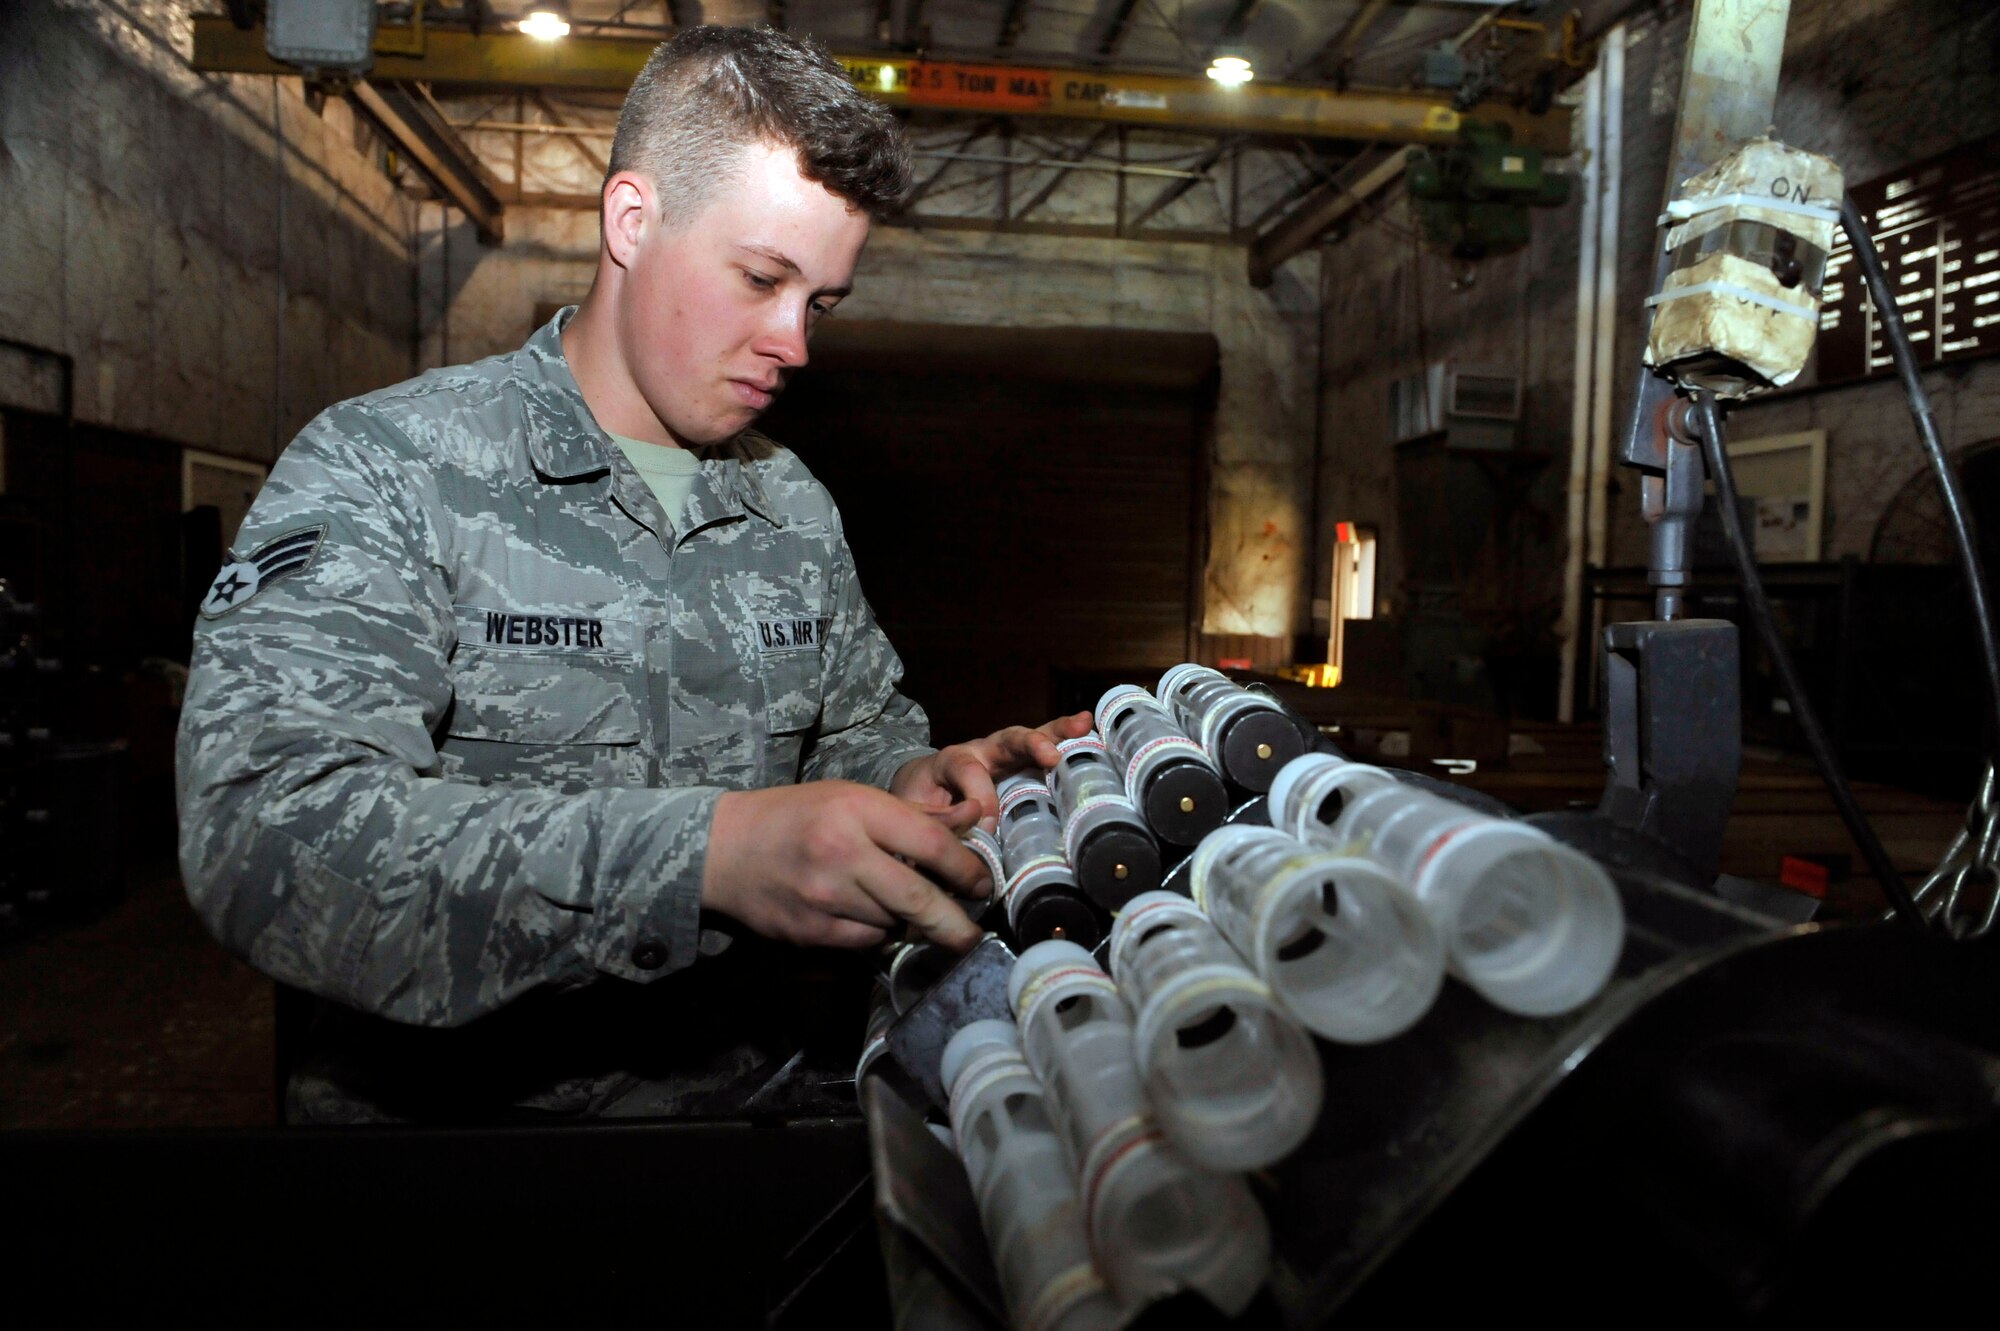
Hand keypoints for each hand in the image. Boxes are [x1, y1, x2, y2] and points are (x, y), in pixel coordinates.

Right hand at [701, 780, 991, 951]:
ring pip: (894, 923)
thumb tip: (974, 822)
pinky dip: (877, 932)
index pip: (932, 844)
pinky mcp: (811, 932)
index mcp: (857, 810)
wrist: (724, 848)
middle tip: (975, 936)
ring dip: (910, 922)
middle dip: (955, 924)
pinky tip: (866, 914)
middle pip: (919, 899)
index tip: (981, 884)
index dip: (966, 869)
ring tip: (907, 907)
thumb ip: (914, 816)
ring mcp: (824, 897)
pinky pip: (866, 941)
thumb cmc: (797, 815)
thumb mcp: (853, 798)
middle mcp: (843, 854)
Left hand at [890, 711, 1094, 829]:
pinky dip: (1064, 738)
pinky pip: (1043, 750)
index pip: (970, 773)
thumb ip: (934, 822)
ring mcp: (1002, 756)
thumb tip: (968, 839)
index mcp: (950, 761)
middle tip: (1050, 756)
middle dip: (1029, 746)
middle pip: (1006, 740)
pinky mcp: (1019, 766)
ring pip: (1029, 740)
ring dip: (1056, 734)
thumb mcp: (912, 812)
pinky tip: (1088, 729)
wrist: (918, 790)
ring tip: (1081, 725)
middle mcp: (981, 751)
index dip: (981, 800)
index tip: (986, 829)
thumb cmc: (918, 801)